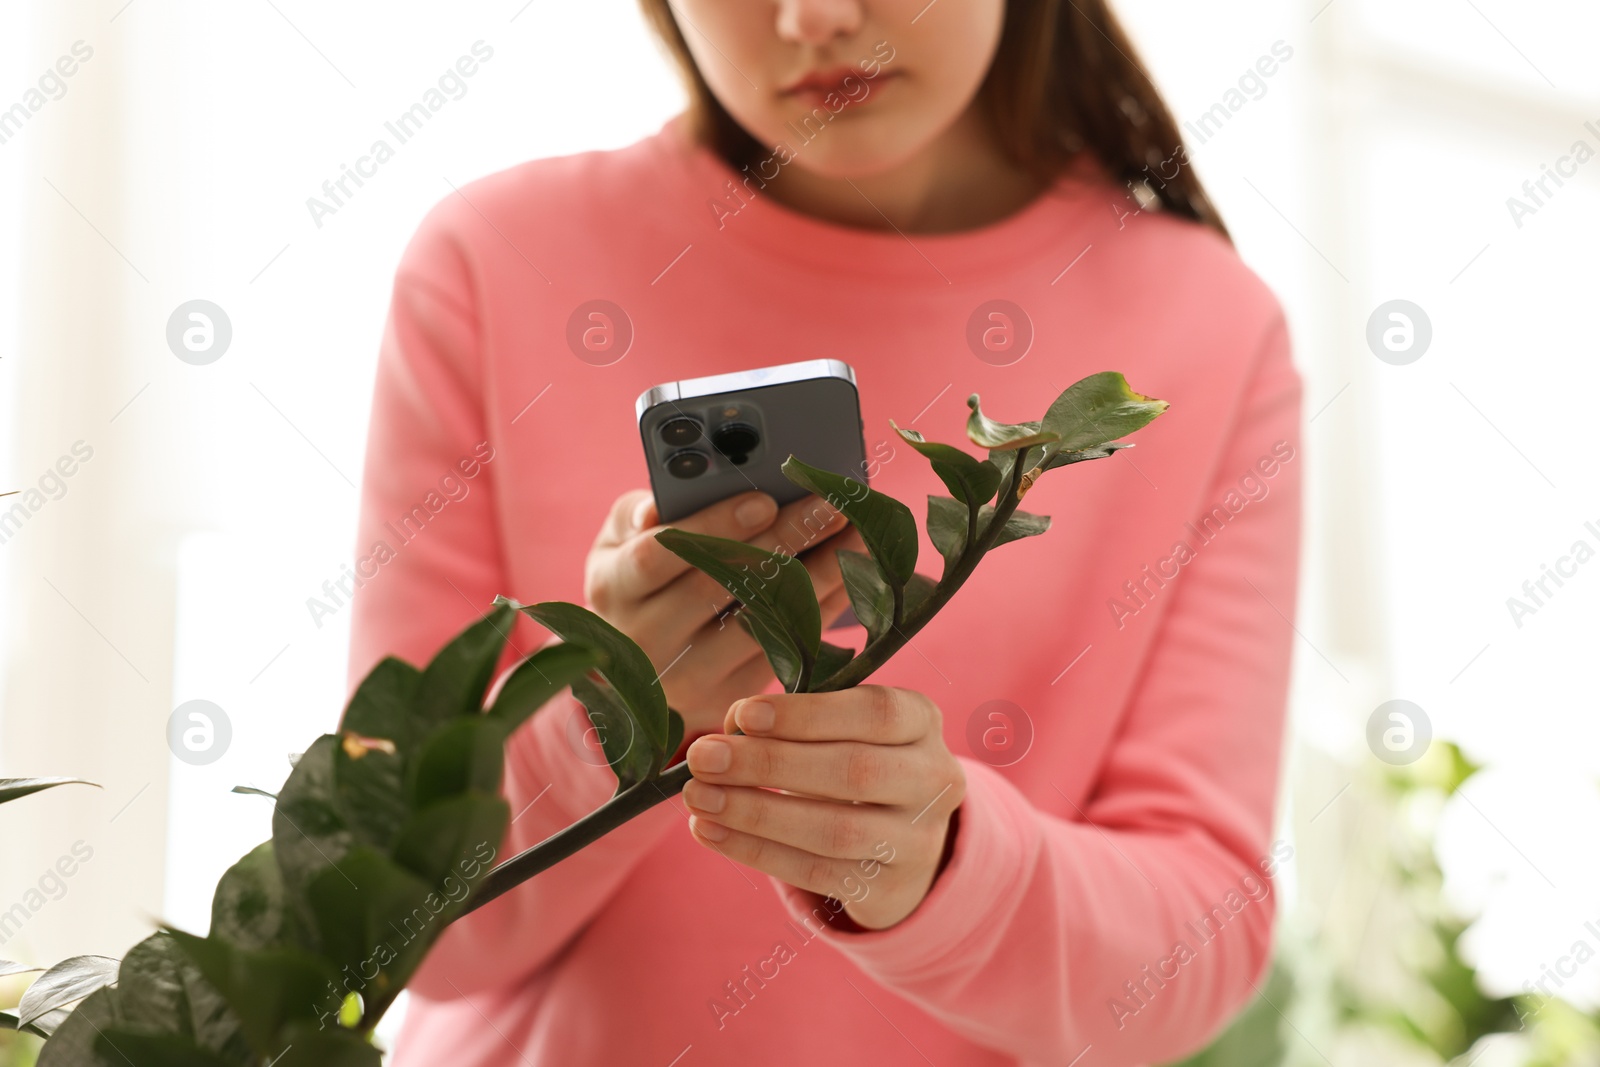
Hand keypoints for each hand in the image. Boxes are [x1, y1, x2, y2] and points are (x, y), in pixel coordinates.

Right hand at [584, 488, 863, 734]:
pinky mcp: (728, 702)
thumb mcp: (614, 545)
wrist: (623, 682)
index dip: (712, 526)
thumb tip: (659, 508)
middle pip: (720, 587)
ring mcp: (687, 678)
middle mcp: (645, 639)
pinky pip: (785, 654)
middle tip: (832, 504)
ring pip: (762, 625)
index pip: (660, 554)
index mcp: (613, 588)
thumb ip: (637, 514)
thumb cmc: (633, 587)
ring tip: (859, 537)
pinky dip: (822, 615)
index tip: (764, 500)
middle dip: (783, 541)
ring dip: (818, 579)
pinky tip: (852, 579)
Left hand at [683, 685, 966, 929]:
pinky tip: (710, 830)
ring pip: (834, 830)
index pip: (876, 712)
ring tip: (698, 796)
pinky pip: (816, 873)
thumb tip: (729, 729)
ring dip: (755, 812)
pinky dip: (755, 850)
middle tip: (703, 757)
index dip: (808, 715)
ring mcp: (917, 840)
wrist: (901, 842)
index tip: (743, 715)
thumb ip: (797, 721)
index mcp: (923, 720)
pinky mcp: (888, 887)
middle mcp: (934, 779)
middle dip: (769, 764)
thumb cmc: (853, 757)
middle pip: (854, 772)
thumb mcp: (846, 727)